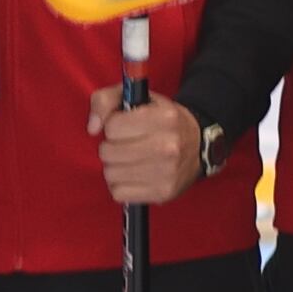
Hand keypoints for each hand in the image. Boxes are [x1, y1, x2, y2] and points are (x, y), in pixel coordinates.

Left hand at [88, 86, 208, 206]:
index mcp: (164, 118)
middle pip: (108, 153)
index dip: (113, 126)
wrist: (199, 145)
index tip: (125, 127)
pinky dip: (120, 186)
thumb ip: (105, 100)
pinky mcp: (163, 193)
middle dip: (111, 148)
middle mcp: (168, 146)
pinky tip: (132, 176)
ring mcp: (167, 173)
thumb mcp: (136, 97)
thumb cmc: (161, 119)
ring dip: (114, 167)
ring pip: (111, 174)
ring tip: (128, 161)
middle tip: (124, 145)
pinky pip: (119, 193)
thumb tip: (92, 128)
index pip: (112, 127)